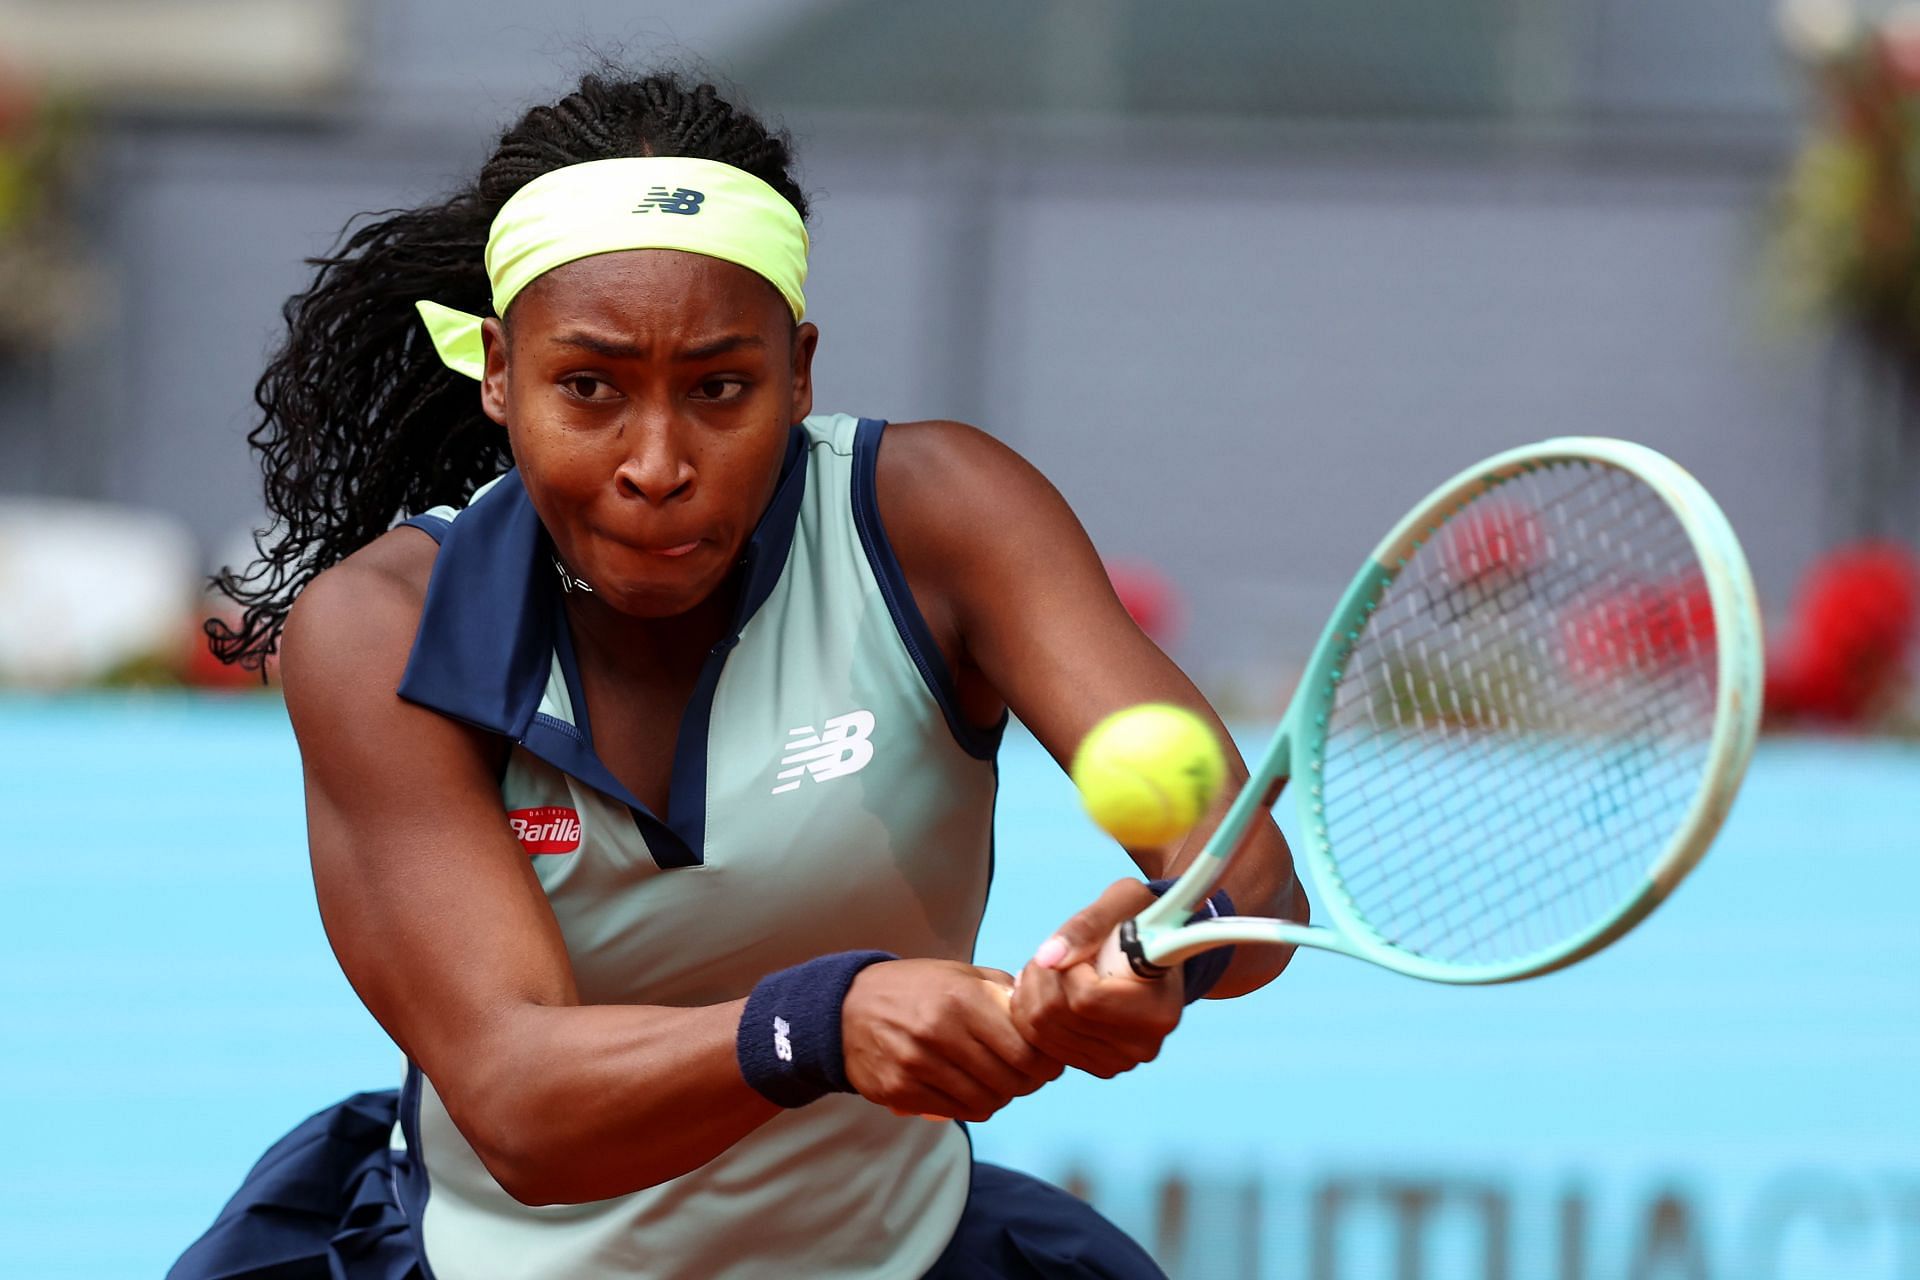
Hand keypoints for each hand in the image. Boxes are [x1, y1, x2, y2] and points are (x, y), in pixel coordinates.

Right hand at [840, 959, 1063, 1121]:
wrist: (846, 1008)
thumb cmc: (914, 989)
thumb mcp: (959, 974)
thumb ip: (1002, 992)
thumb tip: (1045, 1014)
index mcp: (961, 998)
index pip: (1025, 1049)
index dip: (1045, 1063)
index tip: (1048, 1064)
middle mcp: (939, 1031)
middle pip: (1009, 1080)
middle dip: (1027, 1084)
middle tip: (1028, 1079)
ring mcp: (917, 1064)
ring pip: (984, 1101)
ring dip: (1000, 1098)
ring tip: (999, 1086)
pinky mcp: (900, 1090)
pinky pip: (955, 1111)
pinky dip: (972, 1107)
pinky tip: (971, 1094)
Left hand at [1010, 879, 1183, 1078]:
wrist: (1156, 950)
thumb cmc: (1141, 920)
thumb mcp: (1123, 901)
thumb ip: (1087, 925)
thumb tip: (1047, 957)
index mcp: (1159, 1009)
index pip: (1085, 999)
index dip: (1068, 969)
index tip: (1082, 948)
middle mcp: (1143, 1045)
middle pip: (1056, 1016)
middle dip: (1042, 976)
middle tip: (1054, 953)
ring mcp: (1119, 1061)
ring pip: (1041, 1031)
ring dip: (1031, 991)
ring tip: (1050, 968)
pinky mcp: (1098, 1066)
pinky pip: (1040, 1044)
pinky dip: (1030, 1012)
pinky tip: (1047, 990)